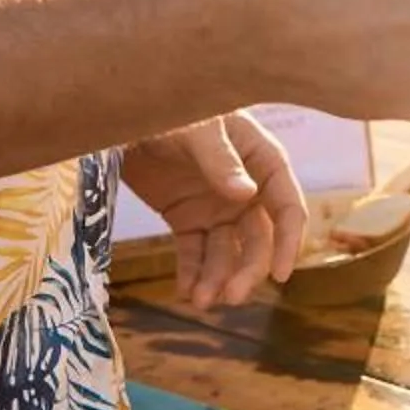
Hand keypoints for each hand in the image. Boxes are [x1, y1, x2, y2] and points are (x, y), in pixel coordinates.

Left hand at [122, 113, 307, 307]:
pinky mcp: (185, 217)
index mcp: (260, 160)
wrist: (120, 114)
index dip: (289, 241)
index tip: (282, 275)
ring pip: (226, 252)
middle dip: (248, 270)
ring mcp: (215, 205)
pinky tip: (185, 293)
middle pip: (257, 239)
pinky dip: (192, 274)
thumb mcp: (196, 129)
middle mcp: (244, 187)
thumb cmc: (169, 108)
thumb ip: (220, 160)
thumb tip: (246, 196)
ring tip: (201, 301)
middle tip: (232, 297)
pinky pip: (194, 253)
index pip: (286, 206)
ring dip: (218, 279)